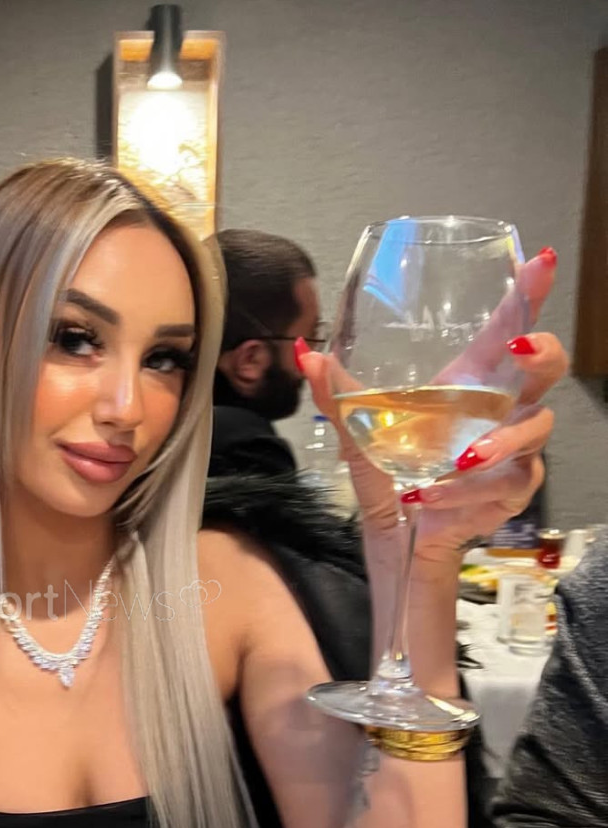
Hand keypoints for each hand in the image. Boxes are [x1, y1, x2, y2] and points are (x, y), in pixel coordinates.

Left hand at [298, 249, 566, 568]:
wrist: (400, 538)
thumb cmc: (391, 476)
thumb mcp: (358, 435)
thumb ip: (337, 397)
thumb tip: (307, 355)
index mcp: (468, 384)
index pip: (508, 330)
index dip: (529, 295)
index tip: (538, 263)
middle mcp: (499, 411)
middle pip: (547, 371)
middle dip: (543, 356)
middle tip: (520, 351)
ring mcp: (513, 452)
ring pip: (532, 432)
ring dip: (498, 443)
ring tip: (460, 459)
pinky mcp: (512, 492)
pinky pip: (506, 485)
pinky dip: (462, 492)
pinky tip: (427, 494)